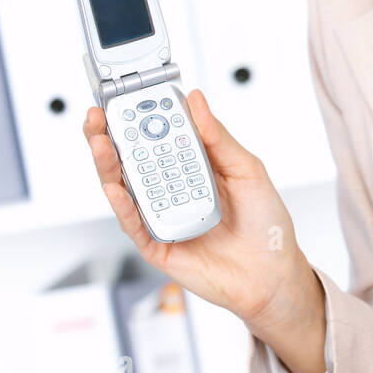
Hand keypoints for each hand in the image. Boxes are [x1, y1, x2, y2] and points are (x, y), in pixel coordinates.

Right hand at [83, 89, 307, 324]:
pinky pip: (134, 224)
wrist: (273, 275)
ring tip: (100, 142)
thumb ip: (218, 138)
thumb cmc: (265, 226)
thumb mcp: (248, 171)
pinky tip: (116, 188)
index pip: (158, 136)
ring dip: (108, 165)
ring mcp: (162, 217)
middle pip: (132, 160)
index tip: (129, 97)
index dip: (141, 117)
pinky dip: (123, 206)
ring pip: (125, 188)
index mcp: (193, 167)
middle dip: (111, 136)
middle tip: (99, 115)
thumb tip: (197, 101)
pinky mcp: (158, 245)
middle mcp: (173, 190)